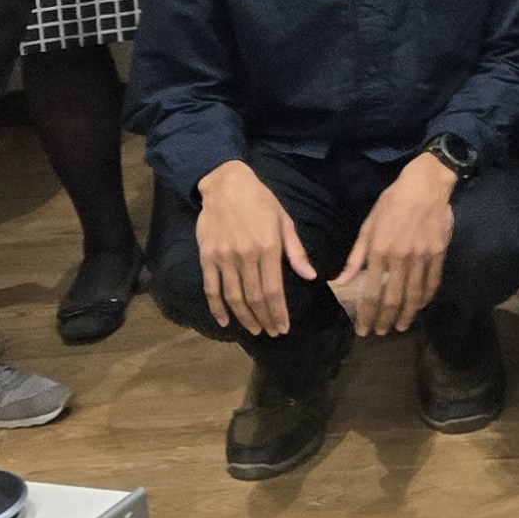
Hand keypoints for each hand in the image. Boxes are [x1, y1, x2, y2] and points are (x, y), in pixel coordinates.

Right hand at [194, 158, 320, 335]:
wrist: (226, 184)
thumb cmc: (260, 201)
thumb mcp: (284, 221)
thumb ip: (296, 250)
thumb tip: (311, 276)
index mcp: (268, 247)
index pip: (273, 290)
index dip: (278, 312)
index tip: (283, 327)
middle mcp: (246, 256)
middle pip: (255, 297)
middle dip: (264, 319)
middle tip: (271, 333)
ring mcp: (224, 257)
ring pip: (234, 297)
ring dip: (244, 317)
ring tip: (254, 330)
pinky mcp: (207, 257)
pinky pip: (211, 288)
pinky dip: (217, 307)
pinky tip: (224, 321)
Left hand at [335, 153, 460, 337]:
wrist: (426, 185)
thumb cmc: (392, 202)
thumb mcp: (369, 225)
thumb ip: (356, 256)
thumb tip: (341, 282)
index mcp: (379, 250)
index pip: (370, 291)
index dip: (366, 314)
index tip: (362, 329)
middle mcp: (400, 257)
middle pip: (393, 298)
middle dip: (385, 319)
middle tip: (380, 333)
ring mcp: (422, 256)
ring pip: (414, 294)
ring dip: (407, 314)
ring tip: (401, 327)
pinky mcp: (439, 253)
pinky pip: (433, 281)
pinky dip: (426, 297)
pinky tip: (420, 307)